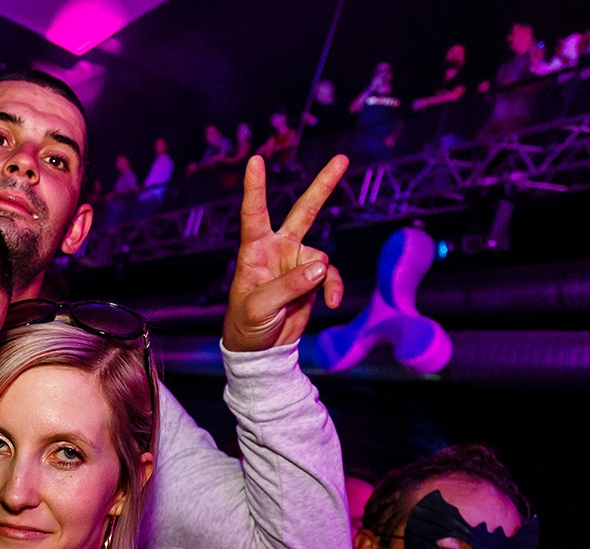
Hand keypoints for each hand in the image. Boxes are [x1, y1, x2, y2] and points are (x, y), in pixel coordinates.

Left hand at [223, 155, 347, 351]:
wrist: (261, 348)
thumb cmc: (246, 323)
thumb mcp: (259, 306)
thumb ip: (288, 286)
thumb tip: (320, 266)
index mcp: (254, 250)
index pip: (254, 214)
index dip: (255, 188)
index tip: (255, 160)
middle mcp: (277, 249)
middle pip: (303, 212)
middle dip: (323, 186)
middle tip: (342, 158)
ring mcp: (296, 263)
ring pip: (321, 258)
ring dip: (322, 279)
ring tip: (319, 298)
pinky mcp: (311, 279)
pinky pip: (330, 277)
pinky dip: (334, 288)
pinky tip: (332, 302)